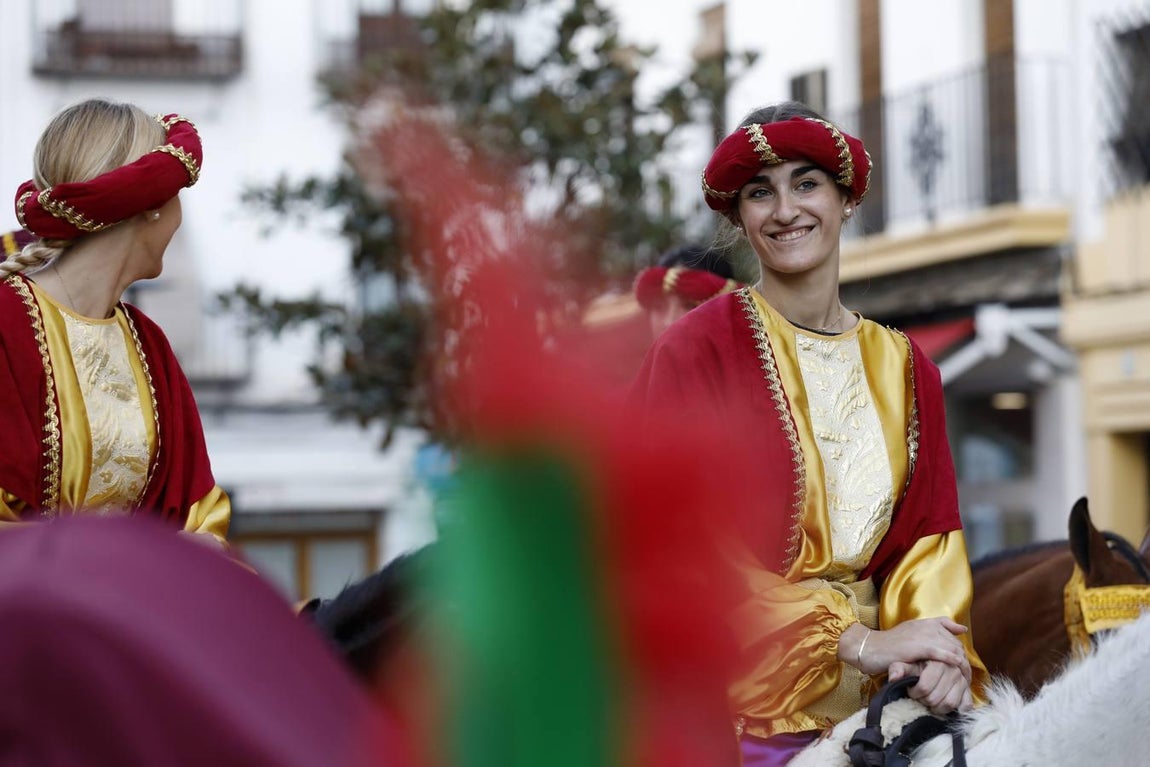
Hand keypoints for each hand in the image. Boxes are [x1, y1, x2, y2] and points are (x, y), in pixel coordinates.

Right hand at [840, 618, 969, 679]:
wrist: (868, 648)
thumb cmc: (889, 646)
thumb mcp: (912, 634)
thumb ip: (935, 629)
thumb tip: (963, 629)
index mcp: (925, 623)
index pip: (952, 636)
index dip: (959, 652)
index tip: (962, 668)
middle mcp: (926, 626)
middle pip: (954, 643)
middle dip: (963, 660)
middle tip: (966, 677)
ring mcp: (921, 635)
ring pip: (950, 648)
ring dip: (959, 663)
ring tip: (963, 677)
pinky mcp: (917, 646)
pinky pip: (940, 653)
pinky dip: (950, 660)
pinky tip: (955, 668)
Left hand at [889, 660, 972, 714]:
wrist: (930, 662)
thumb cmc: (915, 664)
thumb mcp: (904, 663)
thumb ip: (898, 668)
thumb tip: (894, 678)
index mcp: (938, 660)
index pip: (925, 687)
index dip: (915, 693)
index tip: (911, 691)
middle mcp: (953, 669)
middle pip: (936, 697)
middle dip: (924, 701)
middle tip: (920, 697)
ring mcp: (963, 680)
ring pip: (950, 703)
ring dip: (938, 708)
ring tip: (930, 702)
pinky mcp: (968, 689)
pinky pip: (965, 705)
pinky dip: (955, 710)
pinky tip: (944, 706)